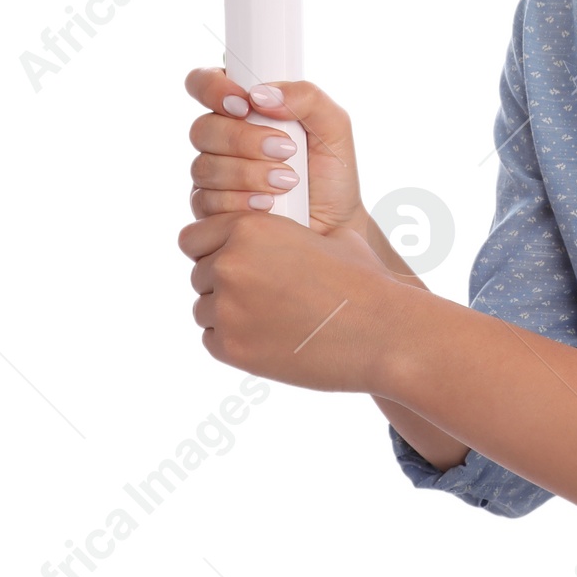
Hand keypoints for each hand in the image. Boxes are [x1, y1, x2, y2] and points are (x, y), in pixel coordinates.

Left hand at [179, 209, 404, 392]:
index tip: (236, 261)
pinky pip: (212, 340)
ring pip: (205, 309)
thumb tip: (280, 240)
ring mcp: (227, 309)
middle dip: (225, 283)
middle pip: (199, 274)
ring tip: (275, 318)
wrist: (382, 331)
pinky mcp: (231, 348)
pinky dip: (235, 341)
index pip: (194, 238)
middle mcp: (230, 264)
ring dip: (229, 313)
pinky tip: (274, 337)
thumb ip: (289, 235)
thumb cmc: (364, 282)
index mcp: (250, 228)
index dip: (213, 248)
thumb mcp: (330, 238)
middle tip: (265, 295)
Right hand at [184, 68, 365, 233]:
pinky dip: (241, 200)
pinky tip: (269, 204)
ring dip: (249, 173)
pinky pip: (206, 201)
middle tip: (286, 149)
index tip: (245, 104)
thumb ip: (306, 97)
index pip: (204, 82)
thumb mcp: (334, 126)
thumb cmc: (333, 172)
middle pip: (202, 128)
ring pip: (204, 166)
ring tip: (288, 181)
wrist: (336, 225)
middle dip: (244, 140)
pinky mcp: (210, 208)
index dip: (213, 88)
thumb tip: (260, 93)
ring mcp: (213, 174)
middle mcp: (222, 138)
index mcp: (246, 108)